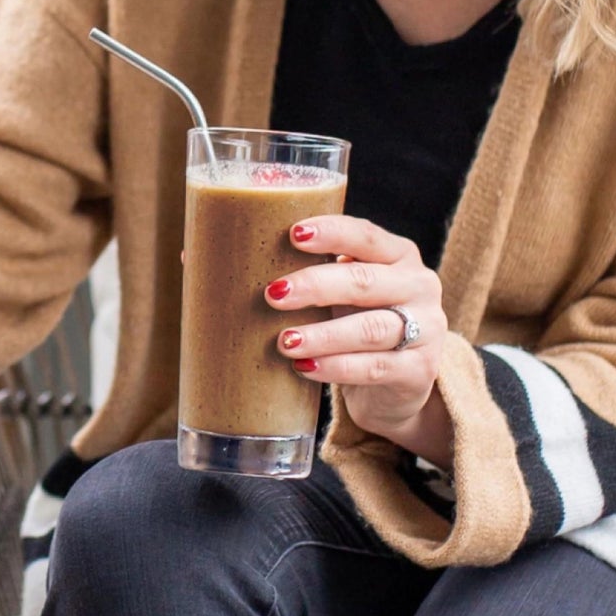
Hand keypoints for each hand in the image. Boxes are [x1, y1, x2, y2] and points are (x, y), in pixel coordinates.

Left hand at [267, 214, 452, 465]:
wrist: (397, 383)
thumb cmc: (349, 320)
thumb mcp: (332, 291)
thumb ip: (285, 267)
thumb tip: (192, 252)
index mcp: (395, 254)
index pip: (366, 235)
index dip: (332, 233)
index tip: (293, 233)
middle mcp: (417, 285)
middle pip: (365, 281)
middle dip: (316, 285)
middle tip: (272, 294)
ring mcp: (424, 330)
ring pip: (371, 329)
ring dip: (323, 335)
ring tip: (283, 342)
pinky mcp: (416, 371)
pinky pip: (376, 368)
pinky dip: (336, 368)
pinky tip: (304, 369)